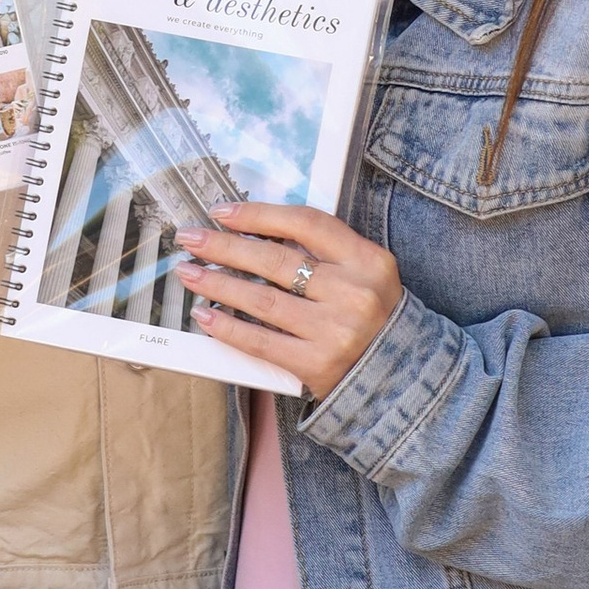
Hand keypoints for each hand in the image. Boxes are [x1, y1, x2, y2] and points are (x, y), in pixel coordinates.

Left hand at [175, 202, 401, 403]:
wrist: (400, 375)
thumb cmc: (372, 316)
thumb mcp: (364, 273)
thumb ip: (323, 252)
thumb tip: (254, 233)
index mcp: (368, 260)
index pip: (306, 223)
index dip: (259, 215)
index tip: (222, 212)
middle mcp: (353, 293)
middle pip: (276, 262)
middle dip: (225, 247)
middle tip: (191, 238)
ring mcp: (335, 331)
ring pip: (262, 301)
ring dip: (217, 284)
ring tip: (188, 272)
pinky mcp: (317, 364)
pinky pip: (261, 342)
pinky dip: (228, 327)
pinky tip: (204, 315)